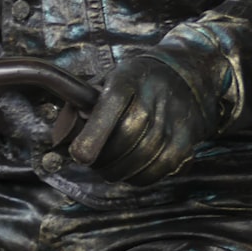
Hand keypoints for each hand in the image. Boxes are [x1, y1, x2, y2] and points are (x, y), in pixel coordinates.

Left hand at [68, 58, 216, 185]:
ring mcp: (175, 117)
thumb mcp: (107, 80)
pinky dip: (143, 177)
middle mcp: (155, 96)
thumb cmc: (134, 83)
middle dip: (103, 158)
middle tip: (93, 163)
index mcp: (127, 79)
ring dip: (120, 171)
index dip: (95, 133)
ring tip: (109, 169)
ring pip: (145, 156)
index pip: (113, 103)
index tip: (80, 156)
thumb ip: (84, 104)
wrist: (187, 74)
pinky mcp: (189, 137)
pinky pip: (164, 166)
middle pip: (127, 136)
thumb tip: (62, 137)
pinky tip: (132, 173)